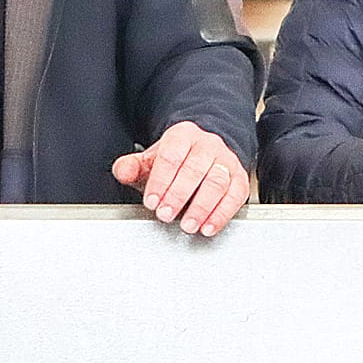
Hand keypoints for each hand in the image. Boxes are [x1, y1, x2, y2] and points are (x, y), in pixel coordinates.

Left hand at [111, 121, 248, 237]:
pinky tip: (208, 226)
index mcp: (182, 136)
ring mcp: (225, 161)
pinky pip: (235, 195)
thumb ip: (132, 166)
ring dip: (202, 207)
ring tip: (187, 225)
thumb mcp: (150, 160)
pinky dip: (222, 214)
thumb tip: (123, 171)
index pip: (171, 156)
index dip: (160, 181)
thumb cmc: (175, 160)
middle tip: (165, 214)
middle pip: (194, 169)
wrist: (203, 152)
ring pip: (217, 182)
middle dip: (178, 195)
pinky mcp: (239, 178)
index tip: (151, 201)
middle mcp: (207, 145)